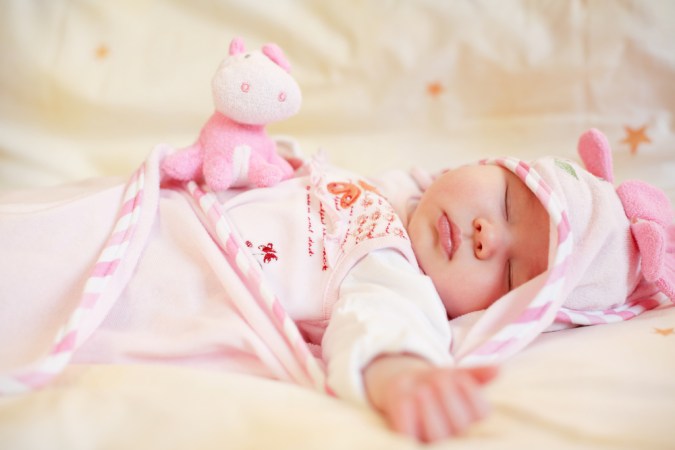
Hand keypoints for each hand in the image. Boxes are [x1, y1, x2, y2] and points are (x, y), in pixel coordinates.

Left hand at [364, 355, 497, 442]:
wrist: (406, 387)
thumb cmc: (436, 383)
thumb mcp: (455, 374)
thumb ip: (476, 373)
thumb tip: (497, 369)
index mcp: (474, 420)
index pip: (481, 413)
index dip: (472, 394)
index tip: (460, 377)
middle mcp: (456, 436)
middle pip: (460, 425)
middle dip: (449, 397)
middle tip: (438, 379)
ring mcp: (432, 440)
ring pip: (438, 434)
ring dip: (431, 410)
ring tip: (422, 389)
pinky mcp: (409, 439)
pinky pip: (409, 434)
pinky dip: (408, 417)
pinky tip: (407, 399)